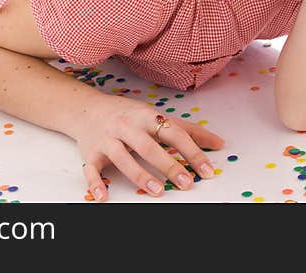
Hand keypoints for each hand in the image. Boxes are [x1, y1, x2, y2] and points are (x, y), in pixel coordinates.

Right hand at [74, 95, 224, 201]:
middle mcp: (126, 126)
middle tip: (187, 183)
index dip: (191, 151)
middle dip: (168, 165)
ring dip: (139, 174)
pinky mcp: (90, 153)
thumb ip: (188, 130)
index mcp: (146, 116)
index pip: (173, 133)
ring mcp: (107, 139)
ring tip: (157, 191)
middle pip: (148, 146)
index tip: (206, 171)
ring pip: (122, 157)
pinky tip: (103, 197)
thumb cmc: (128, 114)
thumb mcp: (157, 116)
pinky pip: (91, 168)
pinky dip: (95, 183)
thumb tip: (219, 143)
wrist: (87, 109)